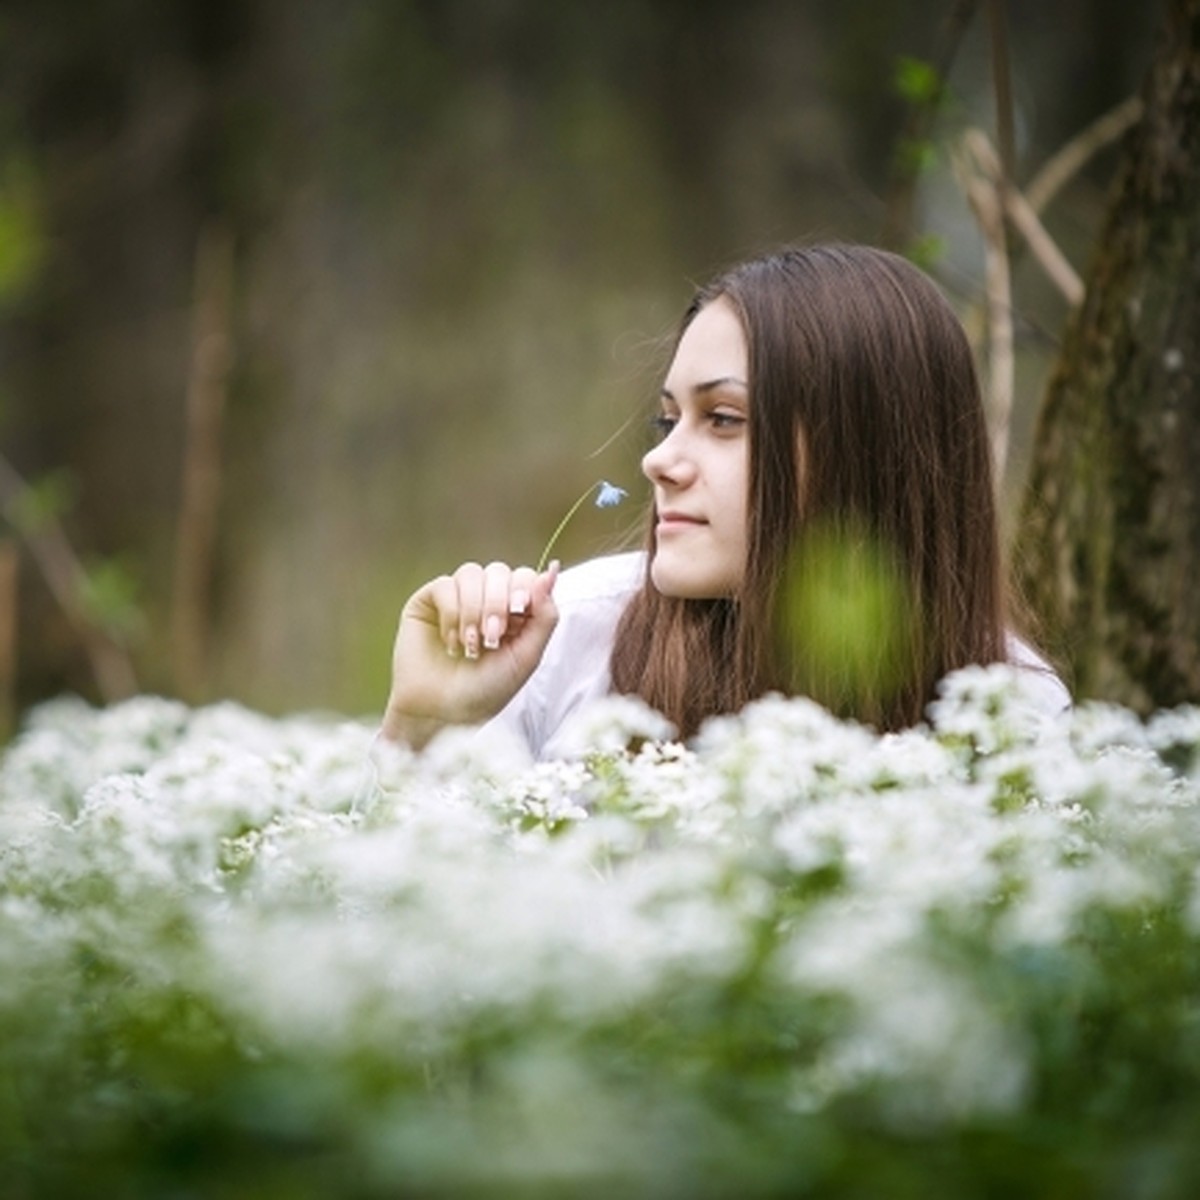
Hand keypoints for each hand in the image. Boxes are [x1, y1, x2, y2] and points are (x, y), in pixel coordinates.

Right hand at [381, 560, 559, 748]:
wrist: (442, 712)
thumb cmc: (486, 691)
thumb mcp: (527, 656)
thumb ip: (545, 615)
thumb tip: (551, 570)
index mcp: (513, 613)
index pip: (523, 576)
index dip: (523, 587)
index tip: (520, 611)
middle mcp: (485, 601)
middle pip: (498, 571)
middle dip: (498, 603)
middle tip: (492, 637)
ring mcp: (456, 599)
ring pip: (471, 573)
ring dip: (474, 609)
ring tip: (472, 645)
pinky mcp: (428, 602)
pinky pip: (444, 585)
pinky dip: (451, 614)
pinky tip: (451, 642)